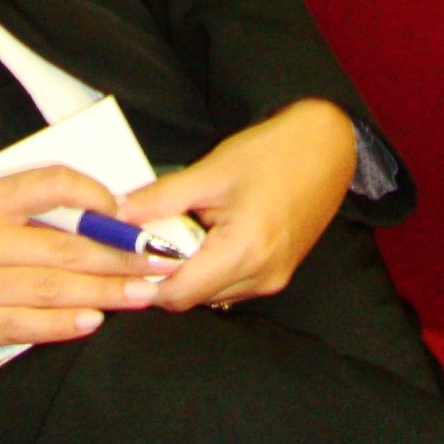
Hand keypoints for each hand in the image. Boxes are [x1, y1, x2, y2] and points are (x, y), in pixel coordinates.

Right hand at [0, 166, 157, 360]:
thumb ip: (0, 216)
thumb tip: (64, 223)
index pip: (49, 183)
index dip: (94, 192)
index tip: (126, 210)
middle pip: (65, 244)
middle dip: (120, 256)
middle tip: (160, 263)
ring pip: (53, 286)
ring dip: (106, 292)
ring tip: (143, 295)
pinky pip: (23, 324)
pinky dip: (61, 324)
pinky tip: (91, 323)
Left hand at [116, 100, 356, 311]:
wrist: (326, 147)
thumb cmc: (271, 153)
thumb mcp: (210, 170)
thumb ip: (161, 198)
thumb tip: (116, 214)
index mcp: (245, 251)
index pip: (180, 293)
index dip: (144, 283)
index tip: (120, 264)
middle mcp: (262, 276)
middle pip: (194, 297)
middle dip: (164, 275)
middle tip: (141, 242)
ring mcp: (274, 279)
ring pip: (212, 294)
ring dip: (188, 273)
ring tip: (175, 233)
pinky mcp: (278, 274)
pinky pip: (231, 286)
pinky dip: (210, 270)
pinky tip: (204, 237)